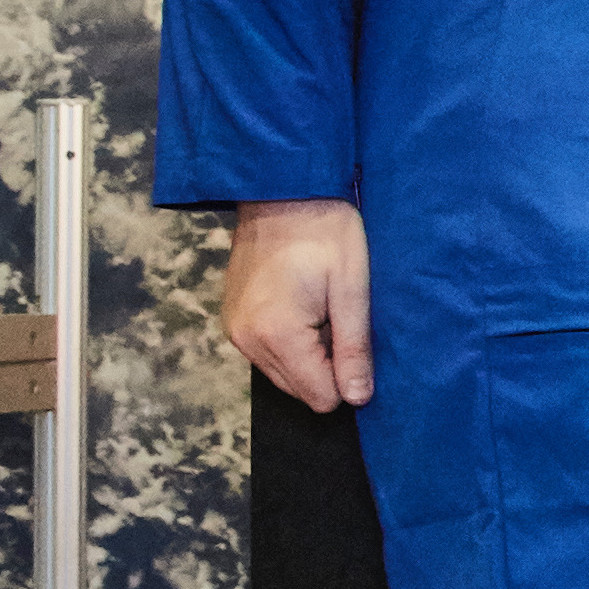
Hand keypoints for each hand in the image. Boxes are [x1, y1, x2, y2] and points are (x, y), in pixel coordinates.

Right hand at [223, 199, 373, 407]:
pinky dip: (289, 341)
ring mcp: (234, 330)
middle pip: (300, 390)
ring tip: (318, 306)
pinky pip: (267, 353)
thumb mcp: (352, 289)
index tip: (352, 335)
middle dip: (326, 364)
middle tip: (335, 315)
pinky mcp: (231, 319)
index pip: (321, 397)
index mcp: (277, 335)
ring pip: (283, 373)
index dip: (347, 375)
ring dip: (308, 352)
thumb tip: (357, 398)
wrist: (282, 190)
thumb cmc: (325, 232)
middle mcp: (247, 340)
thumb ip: (354, 349)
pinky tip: (300, 304)